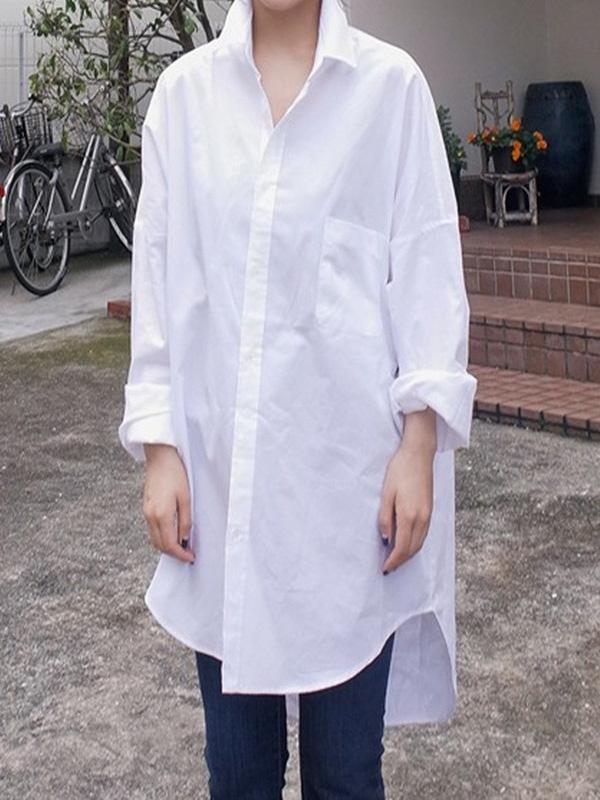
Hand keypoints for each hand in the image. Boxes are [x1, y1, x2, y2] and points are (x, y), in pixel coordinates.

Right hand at [142, 443, 194, 563]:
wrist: (160, 457)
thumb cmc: (175, 474)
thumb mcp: (186, 498)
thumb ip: (185, 520)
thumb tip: (185, 538)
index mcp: (161, 515)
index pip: (169, 544)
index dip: (180, 554)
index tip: (191, 558)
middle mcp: (150, 516)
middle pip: (160, 545)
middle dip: (174, 553)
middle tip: (188, 554)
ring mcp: (146, 513)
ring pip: (155, 539)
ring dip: (167, 546)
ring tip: (183, 545)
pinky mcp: (146, 508)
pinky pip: (153, 530)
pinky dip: (162, 536)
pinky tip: (173, 533)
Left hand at [378, 408, 435, 573]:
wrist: (418, 454)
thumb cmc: (399, 470)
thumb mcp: (386, 494)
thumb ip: (385, 518)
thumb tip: (386, 539)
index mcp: (409, 515)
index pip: (402, 547)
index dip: (393, 561)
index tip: (385, 568)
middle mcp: (422, 518)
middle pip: (412, 549)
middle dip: (401, 561)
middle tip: (388, 568)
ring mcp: (428, 515)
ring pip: (420, 543)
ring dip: (408, 554)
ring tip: (396, 560)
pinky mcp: (430, 510)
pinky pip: (423, 535)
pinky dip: (415, 544)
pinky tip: (406, 544)